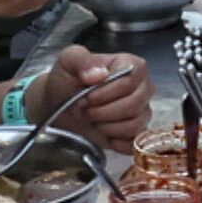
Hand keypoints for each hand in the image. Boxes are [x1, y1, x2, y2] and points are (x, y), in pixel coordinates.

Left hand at [36, 44, 150, 149]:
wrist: (58, 105)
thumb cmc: (67, 81)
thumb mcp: (67, 61)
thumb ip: (81, 60)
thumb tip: (99, 74)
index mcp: (131, 65)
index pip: (130, 82)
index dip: (105, 92)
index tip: (86, 95)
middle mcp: (142, 87)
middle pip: (134, 104)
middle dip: (103, 111)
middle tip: (85, 108)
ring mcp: (142, 111)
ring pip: (134, 125)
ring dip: (106, 126)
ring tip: (91, 118)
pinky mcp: (135, 134)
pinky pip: (134, 143)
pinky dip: (114, 142)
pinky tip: (101, 133)